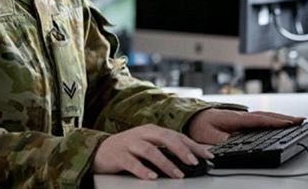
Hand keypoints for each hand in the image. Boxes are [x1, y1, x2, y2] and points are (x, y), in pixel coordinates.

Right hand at [92, 124, 212, 179]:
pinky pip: (132, 163)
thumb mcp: (148, 144)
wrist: (100, 150)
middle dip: (182, 150)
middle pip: (166, 138)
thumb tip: (190, 159)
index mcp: (152, 130)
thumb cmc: (128, 148)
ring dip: (166, 163)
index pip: (177, 136)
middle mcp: (142, 134)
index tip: (207, 155)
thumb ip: (165, 149)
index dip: (193, 145)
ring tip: (177, 174)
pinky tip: (152, 177)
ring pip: (151, 151)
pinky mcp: (118, 155)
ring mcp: (130, 143)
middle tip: (194, 162)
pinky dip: (143, 170)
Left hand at [186, 108, 305, 143]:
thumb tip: (236, 145)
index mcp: (235, 118)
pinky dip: (274, 120)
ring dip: (281, 118)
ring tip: (297, 121)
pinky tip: (281, 123)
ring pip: (265, 116)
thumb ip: (222, 142)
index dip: (275, 122)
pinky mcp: (242, 120)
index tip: (289, 124)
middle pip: (267, 116)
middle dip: (285, 119)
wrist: (191, 118)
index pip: (259, 120)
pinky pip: (262, 119)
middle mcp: (241, 115)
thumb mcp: (208, 137)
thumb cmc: (199, 126)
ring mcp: (243, 117)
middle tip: (302, 120)